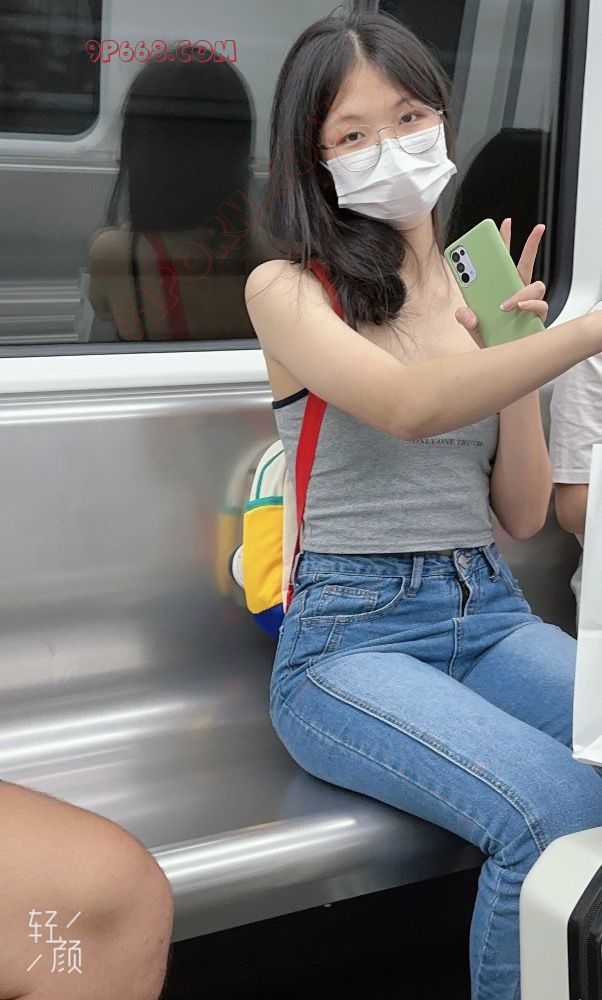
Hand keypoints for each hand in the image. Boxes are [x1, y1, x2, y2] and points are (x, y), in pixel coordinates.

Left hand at [455, 218, 547, 347]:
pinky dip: (529, 306)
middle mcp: (516, 293)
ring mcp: (528, 305)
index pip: (502, 261)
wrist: (501, 359)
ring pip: (536, 285)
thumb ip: (464, 317)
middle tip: (537, 229)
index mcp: (499, 288)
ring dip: (520, 292)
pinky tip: (518, 309)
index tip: (503, 224)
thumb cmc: (490, 339)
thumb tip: (467, 313)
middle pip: (526, 264)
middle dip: (532, 244)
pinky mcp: (537, 318)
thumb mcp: (471, 326)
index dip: (504, 241)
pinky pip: (540, 306)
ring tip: (505, 305)